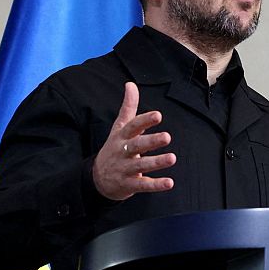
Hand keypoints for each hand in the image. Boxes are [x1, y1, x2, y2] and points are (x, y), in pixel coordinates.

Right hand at [92, 82, 175, 200]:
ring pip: (141, 165)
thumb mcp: (119, 128)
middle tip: (167, 137)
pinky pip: (143, 185)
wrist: (96, 179)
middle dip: (151, 141)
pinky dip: (156, 185)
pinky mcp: (129, 185)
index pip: (132, 127)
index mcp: (121, 137)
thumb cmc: (114, 148)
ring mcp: (125, 169)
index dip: (144, 121)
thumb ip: (128, 108)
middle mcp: (122, 152)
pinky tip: (170, 183)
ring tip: (172, 158)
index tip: (158, 115)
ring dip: (157, 162)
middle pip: (136, 146)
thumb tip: (130, 84)